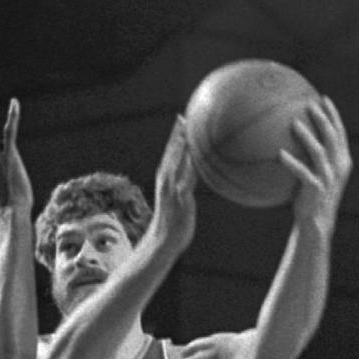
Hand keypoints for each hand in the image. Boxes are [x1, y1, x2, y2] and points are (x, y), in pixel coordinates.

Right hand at [148, 116, 196, 256]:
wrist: (163, 242)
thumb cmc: (171, 227)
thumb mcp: (177, 206)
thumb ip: (184, 193)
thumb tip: (191, 188)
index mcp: (165, 180)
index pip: (170, 154)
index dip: (175, 138)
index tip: (180, 122)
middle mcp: (166, 181)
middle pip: (172, 152)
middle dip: (177, 135)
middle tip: (182, 117)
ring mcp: (173, 188)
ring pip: (177, 160)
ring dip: (182, 143)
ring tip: (186, 128)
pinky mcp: (181, 196)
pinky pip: (188, 175)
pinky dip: (190, 162)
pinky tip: (195, 153)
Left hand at [280, 95, 351, 229]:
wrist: (316, 223)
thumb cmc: (312, 196)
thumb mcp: (317, 173)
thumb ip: (313, 156)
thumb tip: (294, 136)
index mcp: (342, 162)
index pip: (340, 133)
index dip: (333, 115)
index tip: (324, 98)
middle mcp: (338, 168)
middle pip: (332, 137)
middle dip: (322, 118)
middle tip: (310, 104)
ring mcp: (328, 178)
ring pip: (319, 151)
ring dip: (306, 136)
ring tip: (294, 123)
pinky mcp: (316, 189)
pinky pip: (302, 172)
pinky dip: (291, 162)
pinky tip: (280, 154)